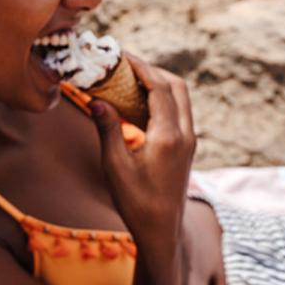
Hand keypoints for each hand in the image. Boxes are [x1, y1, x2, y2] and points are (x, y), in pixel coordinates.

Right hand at [90, 54, 195, 284]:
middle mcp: (185, 134)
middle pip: (176, 86)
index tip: (121, 54)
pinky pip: (177, 111)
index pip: (159, 88)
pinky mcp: (185, 147)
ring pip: (180, 98)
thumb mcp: (115, 166)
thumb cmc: (136, 202)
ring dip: (157, 82)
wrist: (161, 230)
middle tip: (124, 63)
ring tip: (128, 78)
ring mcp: (188, 141)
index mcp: (170, 136)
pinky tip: (136, 101)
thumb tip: (96, 100)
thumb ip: (107, 129)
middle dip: (151, 69)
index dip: (141, 67)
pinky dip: (160, 98)